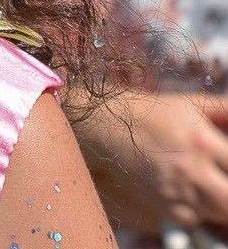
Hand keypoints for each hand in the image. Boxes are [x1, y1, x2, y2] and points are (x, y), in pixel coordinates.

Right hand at [88, 92, 227, 232]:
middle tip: (221, 177)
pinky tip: (191, 192)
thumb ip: (223, 109)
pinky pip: (196, 219)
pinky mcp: (165, 207)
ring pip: (218, 213)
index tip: (226, 162)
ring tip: (208, 184)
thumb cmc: (149, 112)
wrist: (107, 127)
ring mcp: (178, 191)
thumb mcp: (189, 103)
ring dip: (218, 202)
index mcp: (201, 139)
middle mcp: (192, 169)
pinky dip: (199, 211)